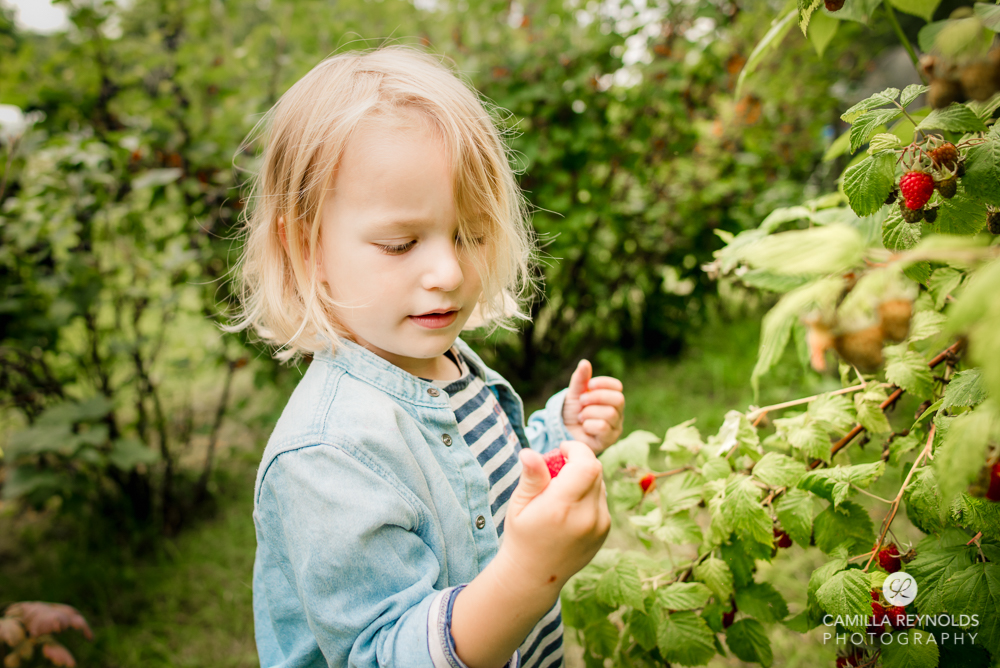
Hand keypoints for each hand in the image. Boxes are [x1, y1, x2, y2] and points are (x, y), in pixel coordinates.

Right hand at [499, 441, 610, 589]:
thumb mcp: (519, 505)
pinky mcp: (605, 530)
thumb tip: (529, 452)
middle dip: (579, 461)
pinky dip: (589, 493)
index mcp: (562, 507)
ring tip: (561, 490)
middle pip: (595, 470)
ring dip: (584, 477)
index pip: (587, 465)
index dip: (576, 450)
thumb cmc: (522, 535)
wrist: (535, 575)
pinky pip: (602, 499)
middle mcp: (586, 516)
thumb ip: (531, 477)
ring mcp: (599, 525)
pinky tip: (570, 506)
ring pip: (600, 483)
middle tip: (558, 467)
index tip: (561, 450)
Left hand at [561, 359, 623, 455]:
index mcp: (611, 398)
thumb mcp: (574, 394)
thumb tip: (584, 362)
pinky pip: (603, 427)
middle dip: (596, 398)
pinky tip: (584, 428)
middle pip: (618, 399)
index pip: (617, 386)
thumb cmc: (572, 412)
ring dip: (589, 413)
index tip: (589, 385)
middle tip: (581, 402)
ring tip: (581, 417)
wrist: (562, 432)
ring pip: (610, 414)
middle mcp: (617, 412)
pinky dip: (589, 425)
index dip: (604, 383)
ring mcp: (615, 427)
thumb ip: (580, 379)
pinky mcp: (609, 440)